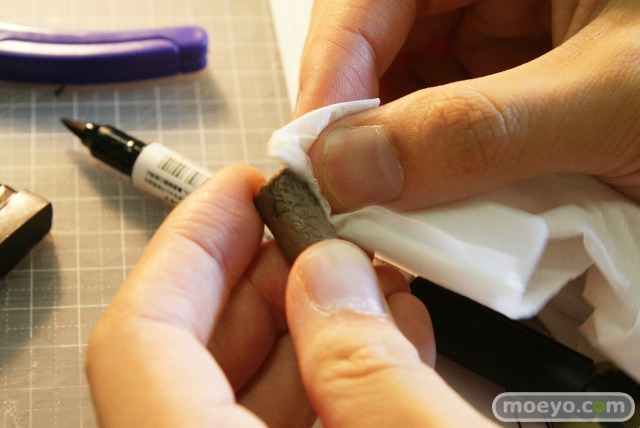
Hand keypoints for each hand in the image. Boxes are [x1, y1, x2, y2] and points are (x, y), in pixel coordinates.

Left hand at [85, 164, 493, 427]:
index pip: (140, 338)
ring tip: (367, 279)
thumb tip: (332, 273)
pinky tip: (385, 345)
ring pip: (232, 387)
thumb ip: (368, 365)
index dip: (189, 245)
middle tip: (318, 231)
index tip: (242, 190)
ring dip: (301, 324)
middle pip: (188, 353)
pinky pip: (277, 420)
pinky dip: (324, 376)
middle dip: (257, 276)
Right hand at [296, 0, 639, 211]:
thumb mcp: (614, 99)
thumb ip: (478, 132)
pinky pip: (442, 121)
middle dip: (357, 119)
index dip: (333, 65)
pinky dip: (431, 166)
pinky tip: (436, 199)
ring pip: (406, 89)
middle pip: (381, 42)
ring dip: (393, 151)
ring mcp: (498, 35)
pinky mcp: (507, 86)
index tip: (315, 150)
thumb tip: (351, 169)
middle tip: (344, 190)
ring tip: (391, 205)